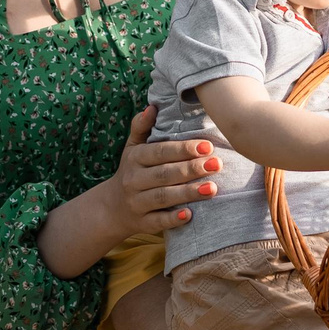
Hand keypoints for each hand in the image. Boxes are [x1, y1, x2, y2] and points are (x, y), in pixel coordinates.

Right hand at [112, 106, 219, 232]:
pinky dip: (173, 219)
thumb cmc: (132, 171)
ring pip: (163, 197)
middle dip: (191, 169)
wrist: (112, 208)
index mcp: (135, 158)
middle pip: (164, 174)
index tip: (207, 146)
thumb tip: (153, 106)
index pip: (159, 152)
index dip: (183, 149)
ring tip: (212, 188)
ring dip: (187, 193)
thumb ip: (141, 127)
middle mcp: (133, 180)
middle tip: (217, 165)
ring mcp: (136, 202)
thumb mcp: (132, 148)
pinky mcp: (141, 223)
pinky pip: (157, 222)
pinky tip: (190, 215)